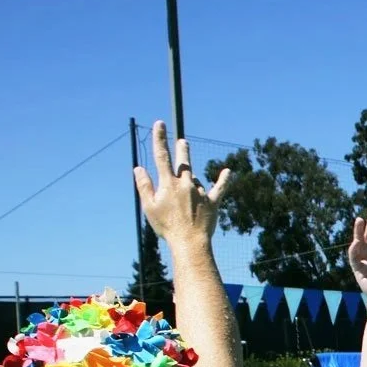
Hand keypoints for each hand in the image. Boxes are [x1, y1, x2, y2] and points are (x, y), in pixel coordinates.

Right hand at [133, 120, 227, 248]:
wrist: (189, 242)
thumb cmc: (166, 227)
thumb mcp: (149, 207)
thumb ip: (144, 186)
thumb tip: (138, 168)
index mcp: (168, 184)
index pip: (162, 156)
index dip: (160, 139)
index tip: (160, 124)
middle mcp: (185, 184)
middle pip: (183, 162)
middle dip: (182, 150)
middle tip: (183, 142)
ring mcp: (200, 192)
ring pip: (195, 180)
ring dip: (190, 183)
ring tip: (185, 205)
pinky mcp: (213, 202)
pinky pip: (219, 188)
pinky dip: (223, 180)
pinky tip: (228, 171)